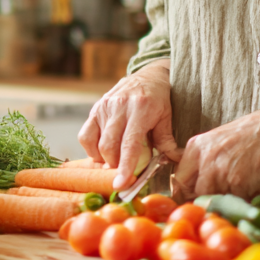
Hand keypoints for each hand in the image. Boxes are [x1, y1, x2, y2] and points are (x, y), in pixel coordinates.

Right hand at [79, 60, 178, 190]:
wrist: (148, 74)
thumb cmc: (160, 99)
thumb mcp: (167, 117)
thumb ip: (167, 141)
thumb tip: (175, 162)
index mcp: (141, 109)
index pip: (129, 144)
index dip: (124, 167)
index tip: (120, 185)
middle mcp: (120, 106)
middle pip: (109, 147)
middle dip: (114, 166)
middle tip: (124, 172)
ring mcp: (105, 106)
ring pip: (95, 143)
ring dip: (104, 159)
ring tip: (115, 160)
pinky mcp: (96, 108)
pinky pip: (85, 135)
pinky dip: (92, 149)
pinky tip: (103, 151)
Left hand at [171, 105, 259, 201]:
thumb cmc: (254, 132)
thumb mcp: (220, 140)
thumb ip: (206, 159)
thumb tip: (197, 185)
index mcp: (196, 147)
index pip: (179, 180)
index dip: (187, 192)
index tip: (197, 197)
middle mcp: (204, 159)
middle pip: (195, 194)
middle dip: (207, 199)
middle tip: (222, 197)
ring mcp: (220, 172)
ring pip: (214, 200)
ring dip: (226, 201)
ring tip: (240, 188)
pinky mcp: (238, 183)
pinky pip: (235, 201)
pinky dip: (243, 199)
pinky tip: (253, 186)